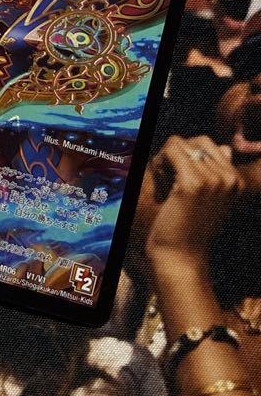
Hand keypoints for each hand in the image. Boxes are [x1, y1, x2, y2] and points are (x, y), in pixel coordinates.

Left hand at [142, 135, 244, 270]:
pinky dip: (159, 163)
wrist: (182, 254)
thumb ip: (217, 171)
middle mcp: (229, 177)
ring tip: (164, 183)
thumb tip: (225, 146)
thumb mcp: (210, 197)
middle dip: (175, 154)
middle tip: (167, 178)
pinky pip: (170, 151)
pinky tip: (161, 185)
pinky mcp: (193, 184)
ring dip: (164, 160)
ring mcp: (213, 180)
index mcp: (236, 180)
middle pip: (194, 140)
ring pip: (178, 144)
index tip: (178, 179)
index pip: (209, 143)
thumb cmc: (190, 226)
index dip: (186, 156)